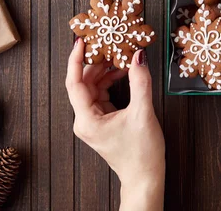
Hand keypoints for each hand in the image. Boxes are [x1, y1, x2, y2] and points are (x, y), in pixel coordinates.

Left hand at [66, 39, 164, 210]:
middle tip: (108, 43)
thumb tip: (138, 56)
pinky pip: (101, 93)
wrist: (145, 178)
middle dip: (96, 61)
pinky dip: (111, 80)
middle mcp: (85, 119)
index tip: (82, 41)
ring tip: (119, 55)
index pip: (75, 82)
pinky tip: (123, 72)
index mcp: (87, 119)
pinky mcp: (102, 120)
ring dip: (105, 70)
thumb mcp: (143, 113)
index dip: (76, 59)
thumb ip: (140, 81)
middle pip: (84, 82)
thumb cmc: (141, 154)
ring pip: (93, 86)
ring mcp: (93, 120)